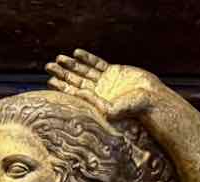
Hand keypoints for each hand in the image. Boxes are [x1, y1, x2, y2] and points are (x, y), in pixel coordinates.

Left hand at [45, 50, 162, 121]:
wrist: (151, 99)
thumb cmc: (132, 110)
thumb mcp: (110, 110)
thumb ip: (94, 103)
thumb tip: (79, 93)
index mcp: (93, 103)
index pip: (73, 93)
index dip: (61, 86)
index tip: (50, 79)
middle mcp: (97, 92)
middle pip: (75, 80)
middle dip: (62, 73)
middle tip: (48, 66)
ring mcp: (105, 81)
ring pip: (84, 71)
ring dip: (71, 64)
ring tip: (59, 58)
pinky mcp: (114, 71)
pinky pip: (97, 63)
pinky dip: (87, 58)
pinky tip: (77, 53)